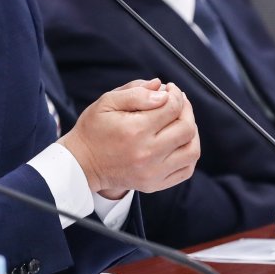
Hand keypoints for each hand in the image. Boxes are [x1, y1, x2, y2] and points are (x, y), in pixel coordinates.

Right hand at [60, 78, 198, 196]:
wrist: (82, 164)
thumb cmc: (94, 130)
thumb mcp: (107, 102)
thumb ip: (135, 92)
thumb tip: (162, 89)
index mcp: (135, 130)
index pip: (172, 107)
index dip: (175, 94)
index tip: (169, 89)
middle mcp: (147, 153)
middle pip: (186, 128)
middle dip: (186, 109)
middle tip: (176, 102)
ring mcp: (153, 172)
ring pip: (192, 150)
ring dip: (191, 132)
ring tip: (180, 122)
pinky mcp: (155, 184)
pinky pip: (186, 169)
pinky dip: (188, 153)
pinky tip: (177, 142)